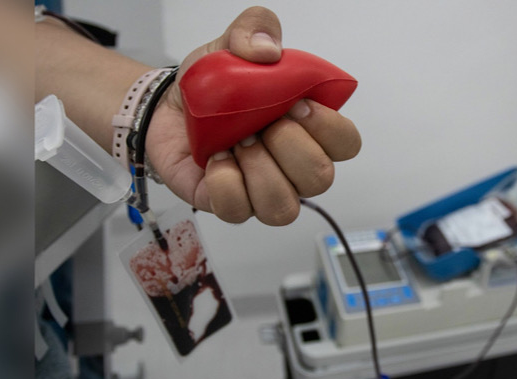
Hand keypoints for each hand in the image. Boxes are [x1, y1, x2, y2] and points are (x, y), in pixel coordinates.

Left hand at [147, 7, 360, 225]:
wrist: (169, 107)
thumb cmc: (215, 85)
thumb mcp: (234, 43)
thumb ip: (256, 28)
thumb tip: (267, 52)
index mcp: (311, 130)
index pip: (347, 143)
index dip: (328, 128)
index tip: (297, 103)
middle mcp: (295, 168)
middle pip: (320, 178)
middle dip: (287, 146)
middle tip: (258, 123)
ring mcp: (265, 192)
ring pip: (284, 207)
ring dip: (258, 169)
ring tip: (236, 143)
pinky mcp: (232, 206)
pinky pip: (238, 212)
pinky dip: (224, 184)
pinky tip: (215, 160)